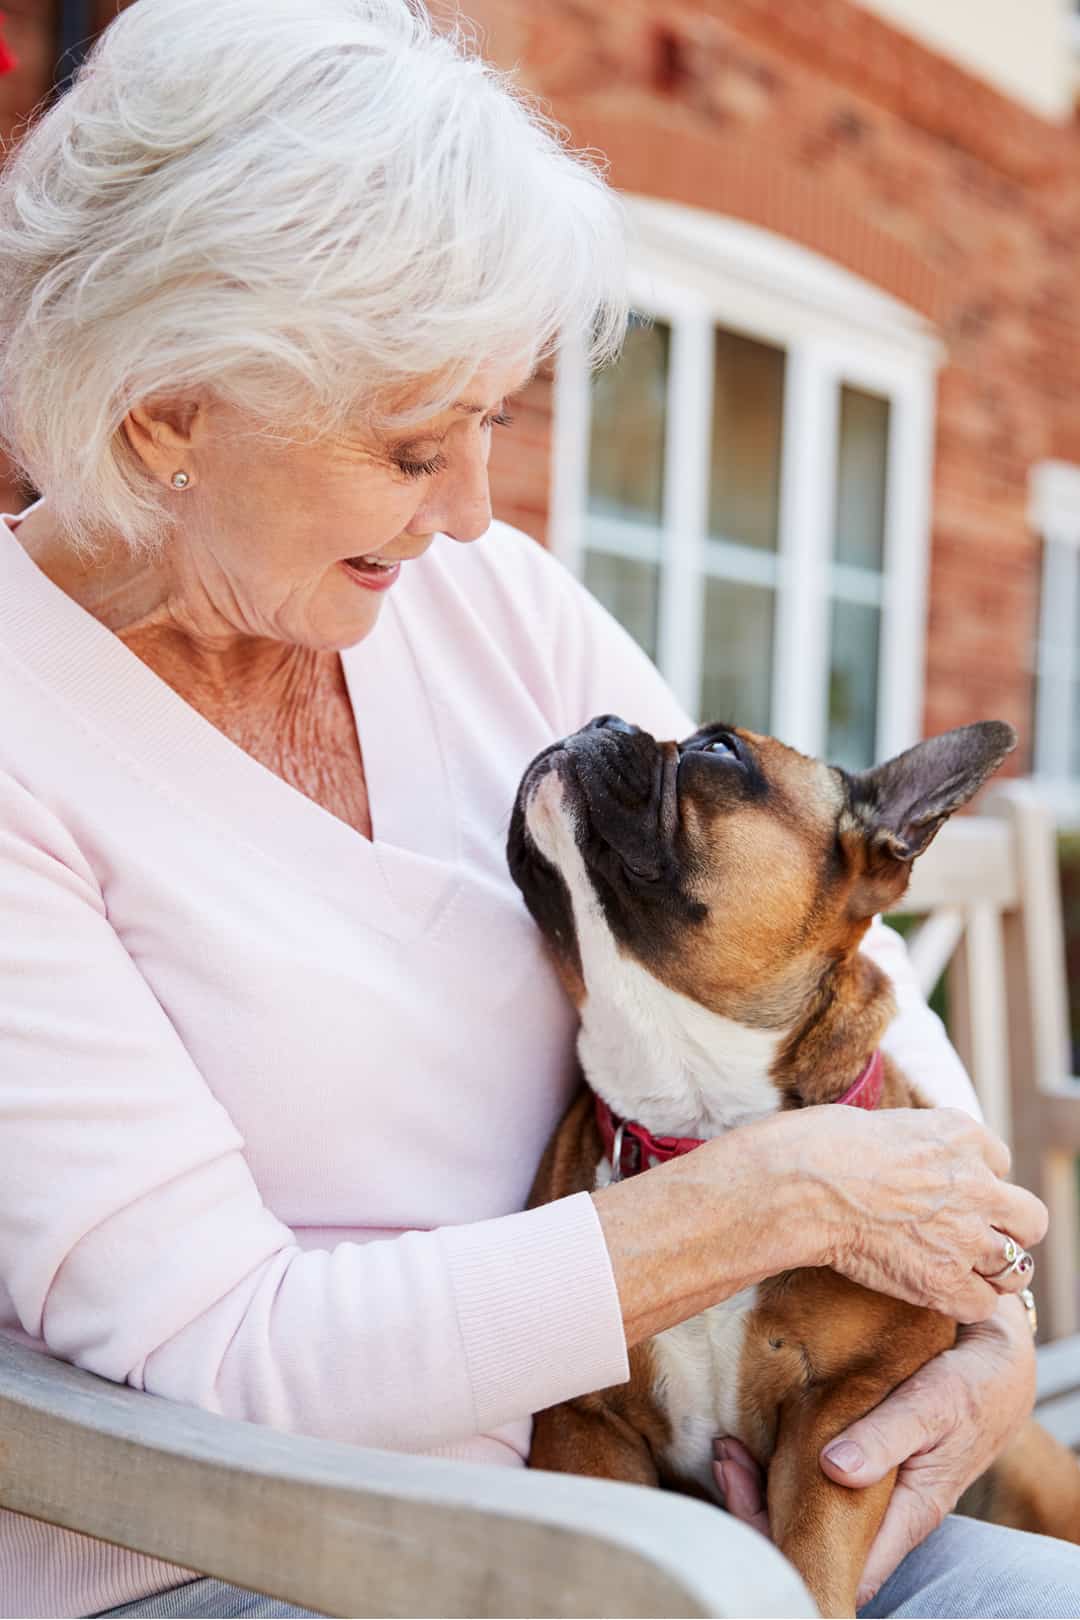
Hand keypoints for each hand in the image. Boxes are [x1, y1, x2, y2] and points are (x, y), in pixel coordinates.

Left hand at [713, 1297, 1035, 1607]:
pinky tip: (747, 1439)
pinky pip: (810, 1477)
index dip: (796, 1558)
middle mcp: (886, 1509)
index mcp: (907, 1512)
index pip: (848, 1569)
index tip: (751, 1524)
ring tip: (726, 1451)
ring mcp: (873, 1486)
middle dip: (761, 1517)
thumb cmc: (972, 1385)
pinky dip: (775, 1463)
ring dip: (761, 1488)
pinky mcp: (862, 1458)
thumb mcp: (931, 1405)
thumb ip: (886, 1438)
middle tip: (725, 1466)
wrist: (997, 1359)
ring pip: (806, 1509)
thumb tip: (834, 1469)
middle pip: (813, 1540)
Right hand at [792, 1106, 1046, 1321]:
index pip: (999, 1161)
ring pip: (1018, 1267)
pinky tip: (936, 1291)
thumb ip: (916, 1143)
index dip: (976, 1179)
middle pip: (1031, 1218)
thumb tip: (910, 1160)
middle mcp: (976, 1183)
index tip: (948, 1189)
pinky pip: (982, 1305)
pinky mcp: (944, 1278)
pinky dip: (963, 1302)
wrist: (802, 1185)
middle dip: (1007, 1229)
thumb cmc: (822, 1146)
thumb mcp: (883, 1122)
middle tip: (973, 1236)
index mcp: (961, 1134)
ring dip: (992, 1270)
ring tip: (961, 1271)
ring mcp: (966, 1234)